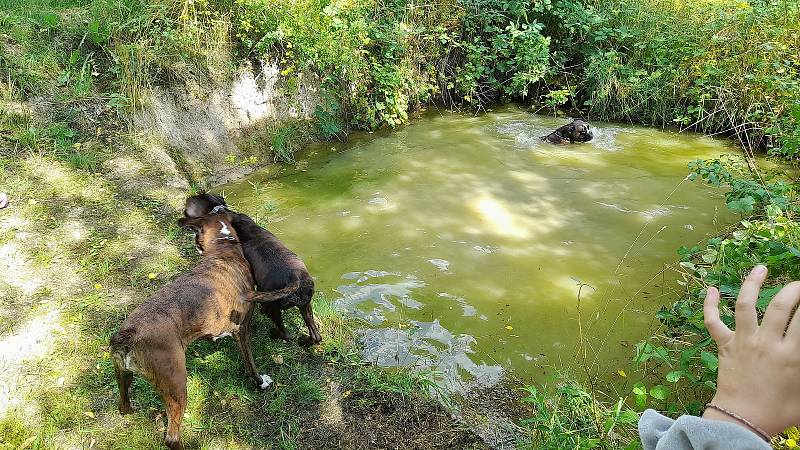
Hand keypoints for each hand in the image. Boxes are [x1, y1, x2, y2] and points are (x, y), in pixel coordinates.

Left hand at [702, 264, 799, 435]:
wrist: (743, 421)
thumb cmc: (779, 411)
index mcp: (792, 355)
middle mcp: (767, 343)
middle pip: (783, 306)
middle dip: (795, 289)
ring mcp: (744, 342)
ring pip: (747, 305)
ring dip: (752, 283)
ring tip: (760, 268)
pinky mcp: (724, 346)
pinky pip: (713, 322)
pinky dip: (710, 305)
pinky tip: (712, 289)